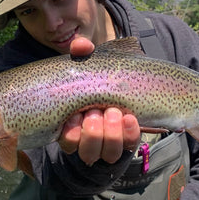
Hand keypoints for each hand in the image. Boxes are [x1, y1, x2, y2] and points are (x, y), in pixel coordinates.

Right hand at [58, 37, 140, 164]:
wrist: (122, 90)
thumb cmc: (97, 80)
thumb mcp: (86, 67)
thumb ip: (81, 55)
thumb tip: (80, 45)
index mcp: (72, 127)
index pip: (67, 141)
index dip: (71, 135)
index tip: (75, 117)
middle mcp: (89, 140)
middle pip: (87, 150)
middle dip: (93, 132)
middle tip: (96, 111)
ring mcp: (110, 143)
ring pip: (108, 153)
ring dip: (110, 134)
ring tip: (113, 112)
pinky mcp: (129, 140)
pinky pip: (129, 145)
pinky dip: (130, 132)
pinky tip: (131, 117)